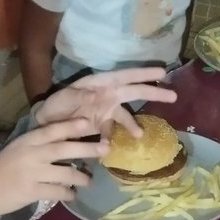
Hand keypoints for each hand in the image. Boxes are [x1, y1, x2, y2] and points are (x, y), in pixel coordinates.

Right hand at [0, 118, 106, 215]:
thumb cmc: (4, 168)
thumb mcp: (19, 149)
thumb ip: (40, 143)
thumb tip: (70, 139)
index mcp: (28, 140)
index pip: (52, 129)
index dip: (71, 125)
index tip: (89, 122)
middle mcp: (31, 154)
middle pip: (64, 149)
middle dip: (87, 149)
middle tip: (105, 149)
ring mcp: (32, 173)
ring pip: (66, 174)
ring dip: (81, 178)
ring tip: (88, 181)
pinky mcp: (32, 191)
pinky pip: (58, 192)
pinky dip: (69, 194)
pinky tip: (72, 195)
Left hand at [32, 67, 176, 135]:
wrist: (46, 123)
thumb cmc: (55, 105)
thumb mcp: (64, 97)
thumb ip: (79, 96)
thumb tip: (96, 94)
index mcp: (101, 83)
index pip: (126, 75)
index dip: (144, 74)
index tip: (162, 72)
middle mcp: (108, 95)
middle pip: (134, 92)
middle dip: (153, 92)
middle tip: (173, 96)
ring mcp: (106, 111)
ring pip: (126, 114)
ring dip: (133, 124)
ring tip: (139, 135)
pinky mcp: (102, 125)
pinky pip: (111, 131)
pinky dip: (111, 139)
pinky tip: (109, 148)